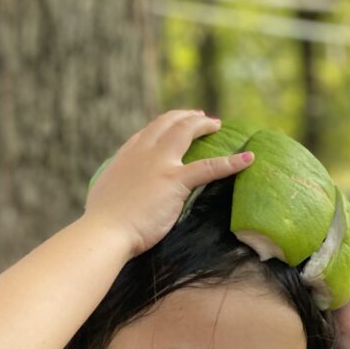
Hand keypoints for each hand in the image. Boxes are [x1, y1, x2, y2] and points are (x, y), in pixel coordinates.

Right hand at [82, 109, 254, 258]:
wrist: (105, 231)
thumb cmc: (101, 222)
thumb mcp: (103, 195)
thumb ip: (114, 188)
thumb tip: (114, 196)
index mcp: (126, 155)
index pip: (148, 132)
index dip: (164, 125)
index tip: (173, 125)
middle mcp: (143, 152)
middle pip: (168, 123)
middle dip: (185, 117)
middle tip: (199, 118)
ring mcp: (160, 164)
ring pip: (186, 132)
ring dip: (203, 125)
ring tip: (217, 125)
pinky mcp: (175, 181)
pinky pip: (209, 167)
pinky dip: (231, 162)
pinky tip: (247, 159)